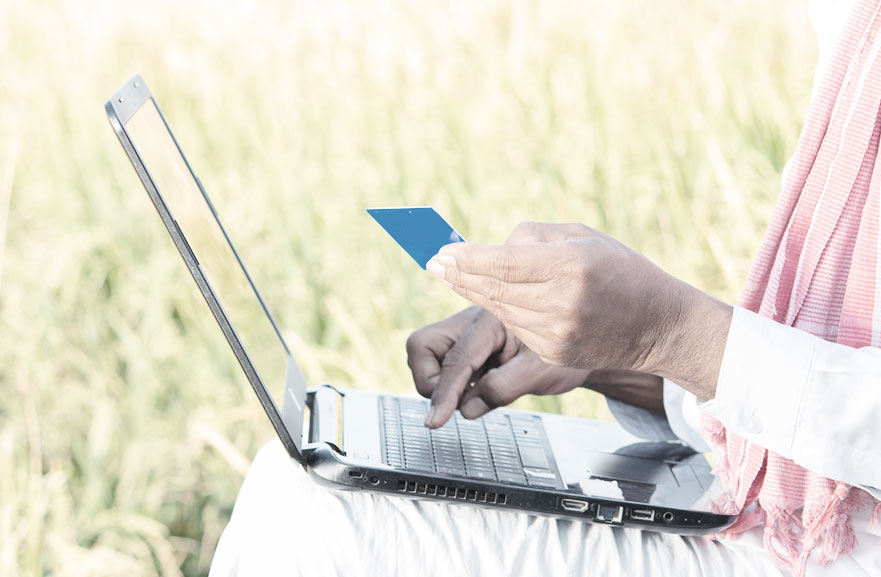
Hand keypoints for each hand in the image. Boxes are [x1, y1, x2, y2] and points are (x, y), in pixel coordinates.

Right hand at [407, 306, 592, 427]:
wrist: (574, 347)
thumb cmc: (561, 355)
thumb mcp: (540, 373)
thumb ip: (503, 389)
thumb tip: (466, 409)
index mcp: (491, 321)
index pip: (456, 360)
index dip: (444, 393)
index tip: (434, 421)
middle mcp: (470, 323)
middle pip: (421, 346)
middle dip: (431, 380)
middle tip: (461, 398)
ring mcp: (464, 335)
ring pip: (424, 357)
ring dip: (441, 383)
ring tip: (478, 392)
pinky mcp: (463, 349)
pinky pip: (440, 367)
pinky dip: (451, 385)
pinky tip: (478, 389)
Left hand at [426, 222, 731, 400]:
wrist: (657, 324)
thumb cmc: (622, 272)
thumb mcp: (583, 237)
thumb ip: (534, 238)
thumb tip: (492, 248)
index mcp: (569, 268)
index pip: (503, 263)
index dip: (467, 259)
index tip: (441, 253)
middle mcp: (561, 303)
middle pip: (494, 289)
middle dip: (459, 274)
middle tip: (434, 262)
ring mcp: (555, 334)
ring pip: (499, 310)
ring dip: (473, 292)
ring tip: (452, 274)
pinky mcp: (552, 355)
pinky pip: (513, 329)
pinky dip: (499, 311)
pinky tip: (487, 296)